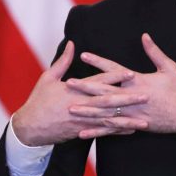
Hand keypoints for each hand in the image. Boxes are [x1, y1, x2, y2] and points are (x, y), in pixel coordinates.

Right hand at [12, 41, 148, 145]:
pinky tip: (132, 130)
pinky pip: (103, 131)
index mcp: (74, 90)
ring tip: (145, 120)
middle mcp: (81, 105)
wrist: (29, 127)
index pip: (98, 82)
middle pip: (109, 102)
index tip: (131, 73)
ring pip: (109, 120)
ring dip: (127, 120)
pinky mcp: (82, 131)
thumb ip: (63, 61)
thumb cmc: (39, 100)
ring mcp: (83, 120)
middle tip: (146, 96)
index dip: (115, 76)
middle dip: (128, 99)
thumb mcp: (48, 77)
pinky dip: (117, 131)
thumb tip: (73, 43)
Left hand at [69, 33, 175, 137]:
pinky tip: (83, 132)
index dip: (99, 62)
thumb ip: (155, 52)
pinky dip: (97, 131)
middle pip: (105, 92)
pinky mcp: (133, 125)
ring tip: (71, 108)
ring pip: (105, 113)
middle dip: (86, 88)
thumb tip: (145, 36)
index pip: (114, 70)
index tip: (84, 55)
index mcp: (139, 82)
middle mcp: (132, 98)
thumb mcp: (169, 67)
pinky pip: (112, 129)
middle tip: (69, 84)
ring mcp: (132, 114)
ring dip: (87, 111)